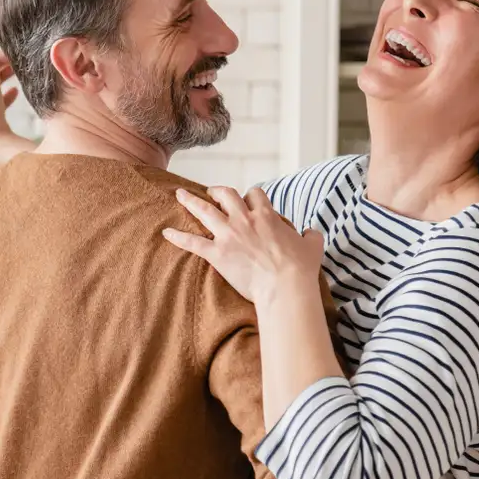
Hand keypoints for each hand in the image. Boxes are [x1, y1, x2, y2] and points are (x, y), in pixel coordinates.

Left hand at [163, 186, 323, 303]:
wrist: (285, 287)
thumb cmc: (300, 268)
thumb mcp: (313, 245)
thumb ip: (310, 235)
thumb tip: (310, 232)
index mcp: (266, 215)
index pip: (254, 194)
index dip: (250, 197)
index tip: (247, 201)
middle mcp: (244, 220)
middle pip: (226, 195)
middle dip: (217, 191)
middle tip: (211, 191)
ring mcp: (228, 235)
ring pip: (205, 211)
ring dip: (190, 201)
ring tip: (179, 195)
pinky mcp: (217, 254)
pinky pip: (192, 242)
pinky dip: (178, 237)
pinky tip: (166, 233)